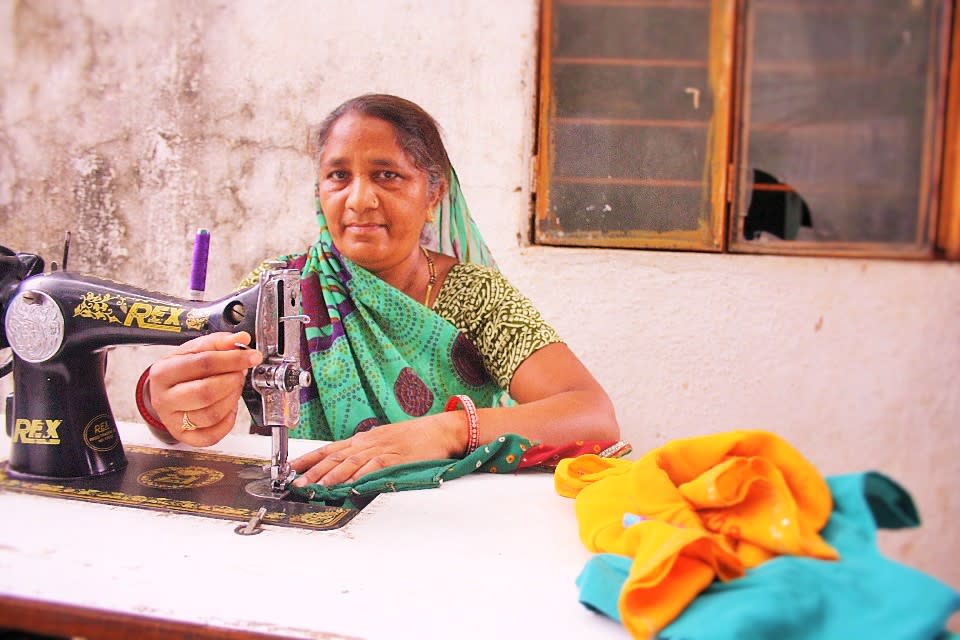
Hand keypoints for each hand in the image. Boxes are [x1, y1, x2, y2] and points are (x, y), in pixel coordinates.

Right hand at [148, 331, 261, 446]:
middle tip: (240, 373)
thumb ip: (219, 342)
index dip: (232, 359)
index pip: (202, 363)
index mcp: (164, 372)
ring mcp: (173, 421)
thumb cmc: (181, 370)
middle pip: (206, 392)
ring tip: (234, 387)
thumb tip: (241, 338)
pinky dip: (227, 421)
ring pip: (211, 414)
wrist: (167, 391)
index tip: (251, 357)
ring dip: (232, 399)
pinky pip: (212, 435)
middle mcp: (164, 399)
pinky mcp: (184, 436)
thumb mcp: (194, 350)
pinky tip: (228, 407)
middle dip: (232, 381)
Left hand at [290, 413, 464, 486]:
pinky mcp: (397, 457)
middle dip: (314, 470)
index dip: (309, 458)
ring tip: (317, 487)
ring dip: (332, 475)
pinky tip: (349, 483)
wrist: (441, 430)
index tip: (291, 468)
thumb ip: (366, 452)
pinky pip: (374, 466)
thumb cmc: (416, 437)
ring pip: (351, 462)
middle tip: (297, 482)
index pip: (330, 448)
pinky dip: (361, 475)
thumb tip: (346, 465)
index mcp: (364, 439)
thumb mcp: (385, 441)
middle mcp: (369, 442)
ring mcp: (382, 449)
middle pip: (336, 456)